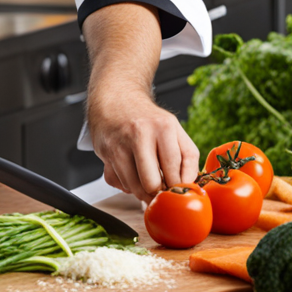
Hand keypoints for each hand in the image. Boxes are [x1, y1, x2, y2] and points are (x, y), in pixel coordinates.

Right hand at [87, 85, 199, 201]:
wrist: (116, 99)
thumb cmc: (148, 119)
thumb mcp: (174, 129)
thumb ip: (188, 157)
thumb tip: (188, 185)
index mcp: (163, 127)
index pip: (174, 171)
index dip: (176, 187)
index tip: (176, 189)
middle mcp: (139, 133)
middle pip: (151, 183)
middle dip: (158, 192)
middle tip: (160, 188)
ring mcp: (118, 143)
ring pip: (133, 187)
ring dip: (142, 191)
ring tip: (147, 180)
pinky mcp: (103, 152)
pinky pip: (117, 183)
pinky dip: (125, 184)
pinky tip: (130, 172)